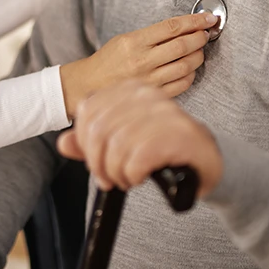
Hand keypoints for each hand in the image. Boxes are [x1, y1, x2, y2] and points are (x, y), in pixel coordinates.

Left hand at [57, 79, 222, 195]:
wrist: (206, 163)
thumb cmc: (162, 150)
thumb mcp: (123, 143)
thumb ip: (92, 142)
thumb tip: (63, 143)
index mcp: (131, 89)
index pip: (88, 110)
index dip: (84, 141)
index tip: (95, 161)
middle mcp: (147, 95)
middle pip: (99, 129)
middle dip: (98, 162)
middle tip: (109, 178)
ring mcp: (165, 113)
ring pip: (116, 145)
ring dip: (117, 172)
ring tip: (127, 179)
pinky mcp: (178, 135)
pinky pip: (137, 158)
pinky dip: (132, 174)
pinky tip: (141, 177)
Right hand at [58, 11, 215, 116]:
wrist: (90, 85)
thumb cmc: (109, 60)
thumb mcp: (125, 39)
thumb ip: (152, 35)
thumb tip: (183, 28)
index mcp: (133, 42)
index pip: (171, 27)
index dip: (194, 21)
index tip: (207, 18)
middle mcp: (142, 61)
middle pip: (182, 46)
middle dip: (200, 37)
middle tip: (205, 33)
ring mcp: (149, 80)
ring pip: (185, 66)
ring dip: (198, 56)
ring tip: (198, 50)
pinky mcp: (154, 95)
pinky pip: (182, 84)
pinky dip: (191, 74)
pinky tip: (189, 68)